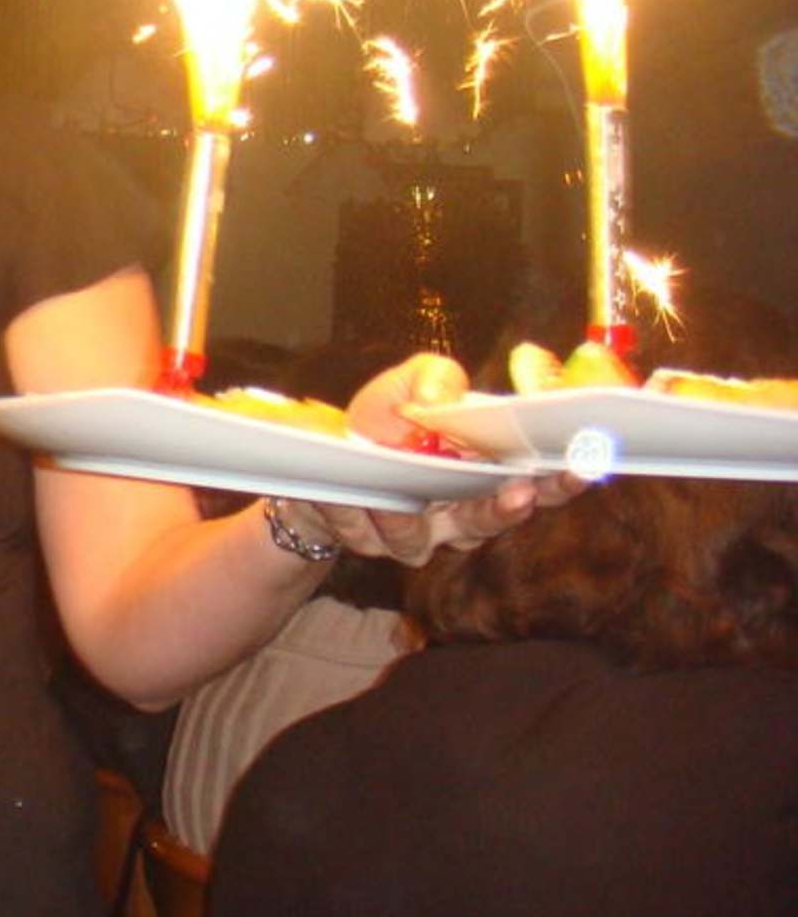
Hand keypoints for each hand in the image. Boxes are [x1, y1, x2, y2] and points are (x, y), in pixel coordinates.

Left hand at [290, 353, 582, 566]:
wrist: (330, 449)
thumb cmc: (391, 415)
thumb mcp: (416, 381)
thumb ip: (438, 377)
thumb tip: (439, 397)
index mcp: (487, 477)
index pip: (541, 487)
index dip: (564, 480)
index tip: (585, 465)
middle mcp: (457, 515)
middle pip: (490, 522)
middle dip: (506, 509)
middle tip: (520, 492)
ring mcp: (412, 533)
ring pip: (418, 540)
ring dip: (410, 518)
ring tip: (404, 496)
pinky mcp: (364, 537)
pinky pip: (358, 531)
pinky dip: (350, 511)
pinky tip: (342, 492)